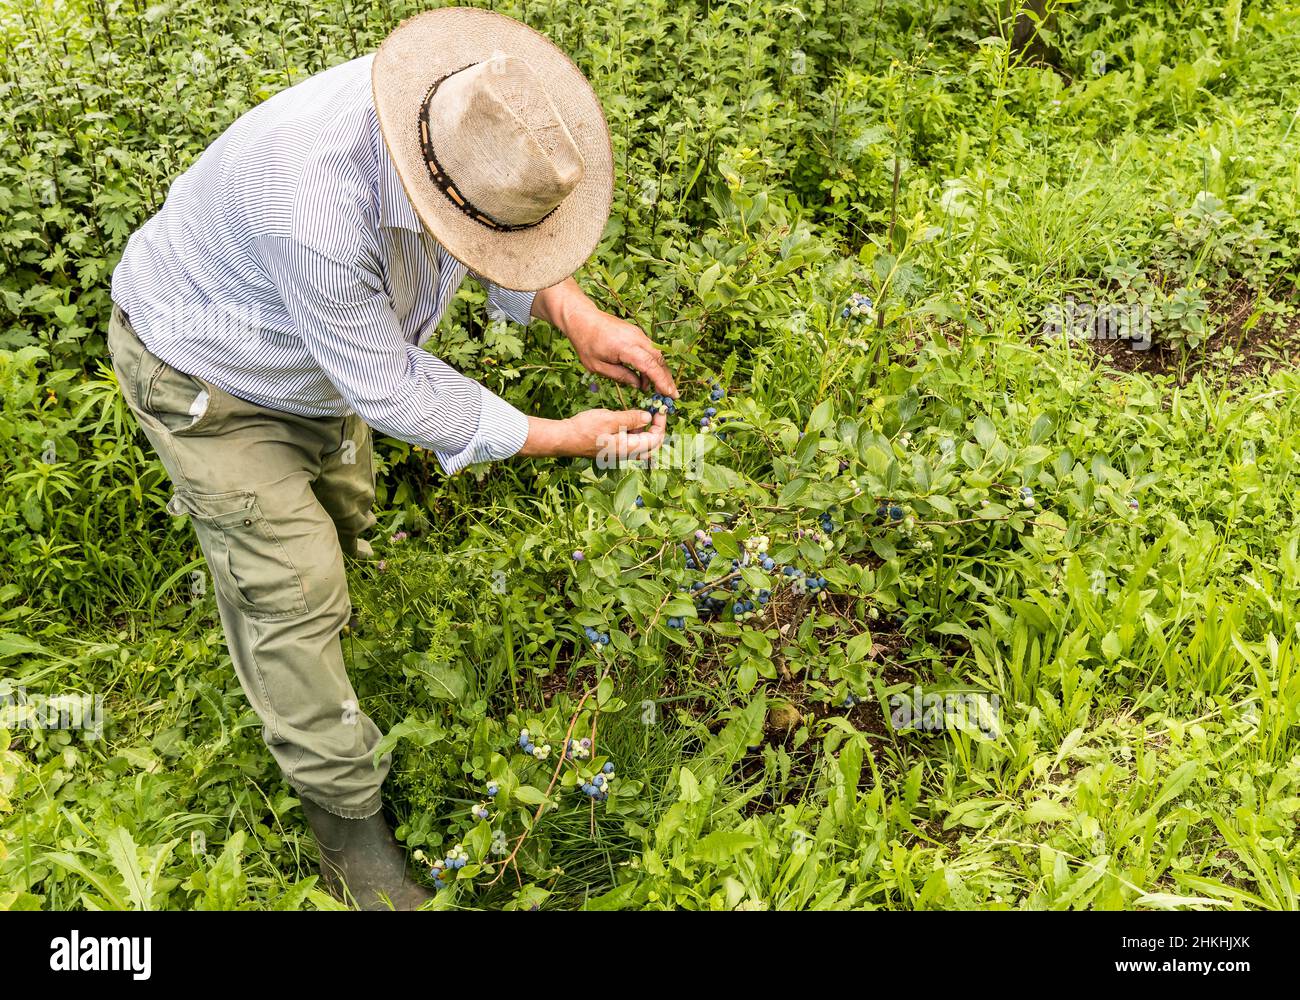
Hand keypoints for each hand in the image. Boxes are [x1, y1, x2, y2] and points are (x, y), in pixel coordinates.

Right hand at [520, 409, 665, 460]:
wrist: (564, 438)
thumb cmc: (584, 429)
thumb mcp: (610, 419)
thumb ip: (631, 418)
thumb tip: (648, 416)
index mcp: (628, 448)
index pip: (655, 439)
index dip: (661, 424)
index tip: (659, 409)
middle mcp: (626, 453)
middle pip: (652, 446)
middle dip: (657, 429)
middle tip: (656, 413)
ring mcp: (619, 452)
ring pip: (642, 445)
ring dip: (647, 430)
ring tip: (645, 413)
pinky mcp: (612, 448)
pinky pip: (630, 443)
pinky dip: (635, 432)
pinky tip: (630, 419)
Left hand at [532, 278, 677, 397]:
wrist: (583, 318)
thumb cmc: (586, 342)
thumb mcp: (597, 366)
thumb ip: (620, 376)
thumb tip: (638, 385)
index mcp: (625, 347)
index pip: (649, 365)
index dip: (661, 380)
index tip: (670, 394)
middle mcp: (636, 338)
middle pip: (659, 359)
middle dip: (666, 378)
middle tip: (670, 395)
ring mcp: (638, 334)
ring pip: (656, 355)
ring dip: (660, 372)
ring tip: (657, 390)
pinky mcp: (637, 334)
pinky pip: (650, 350)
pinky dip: (652, 364)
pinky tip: (645, 378)